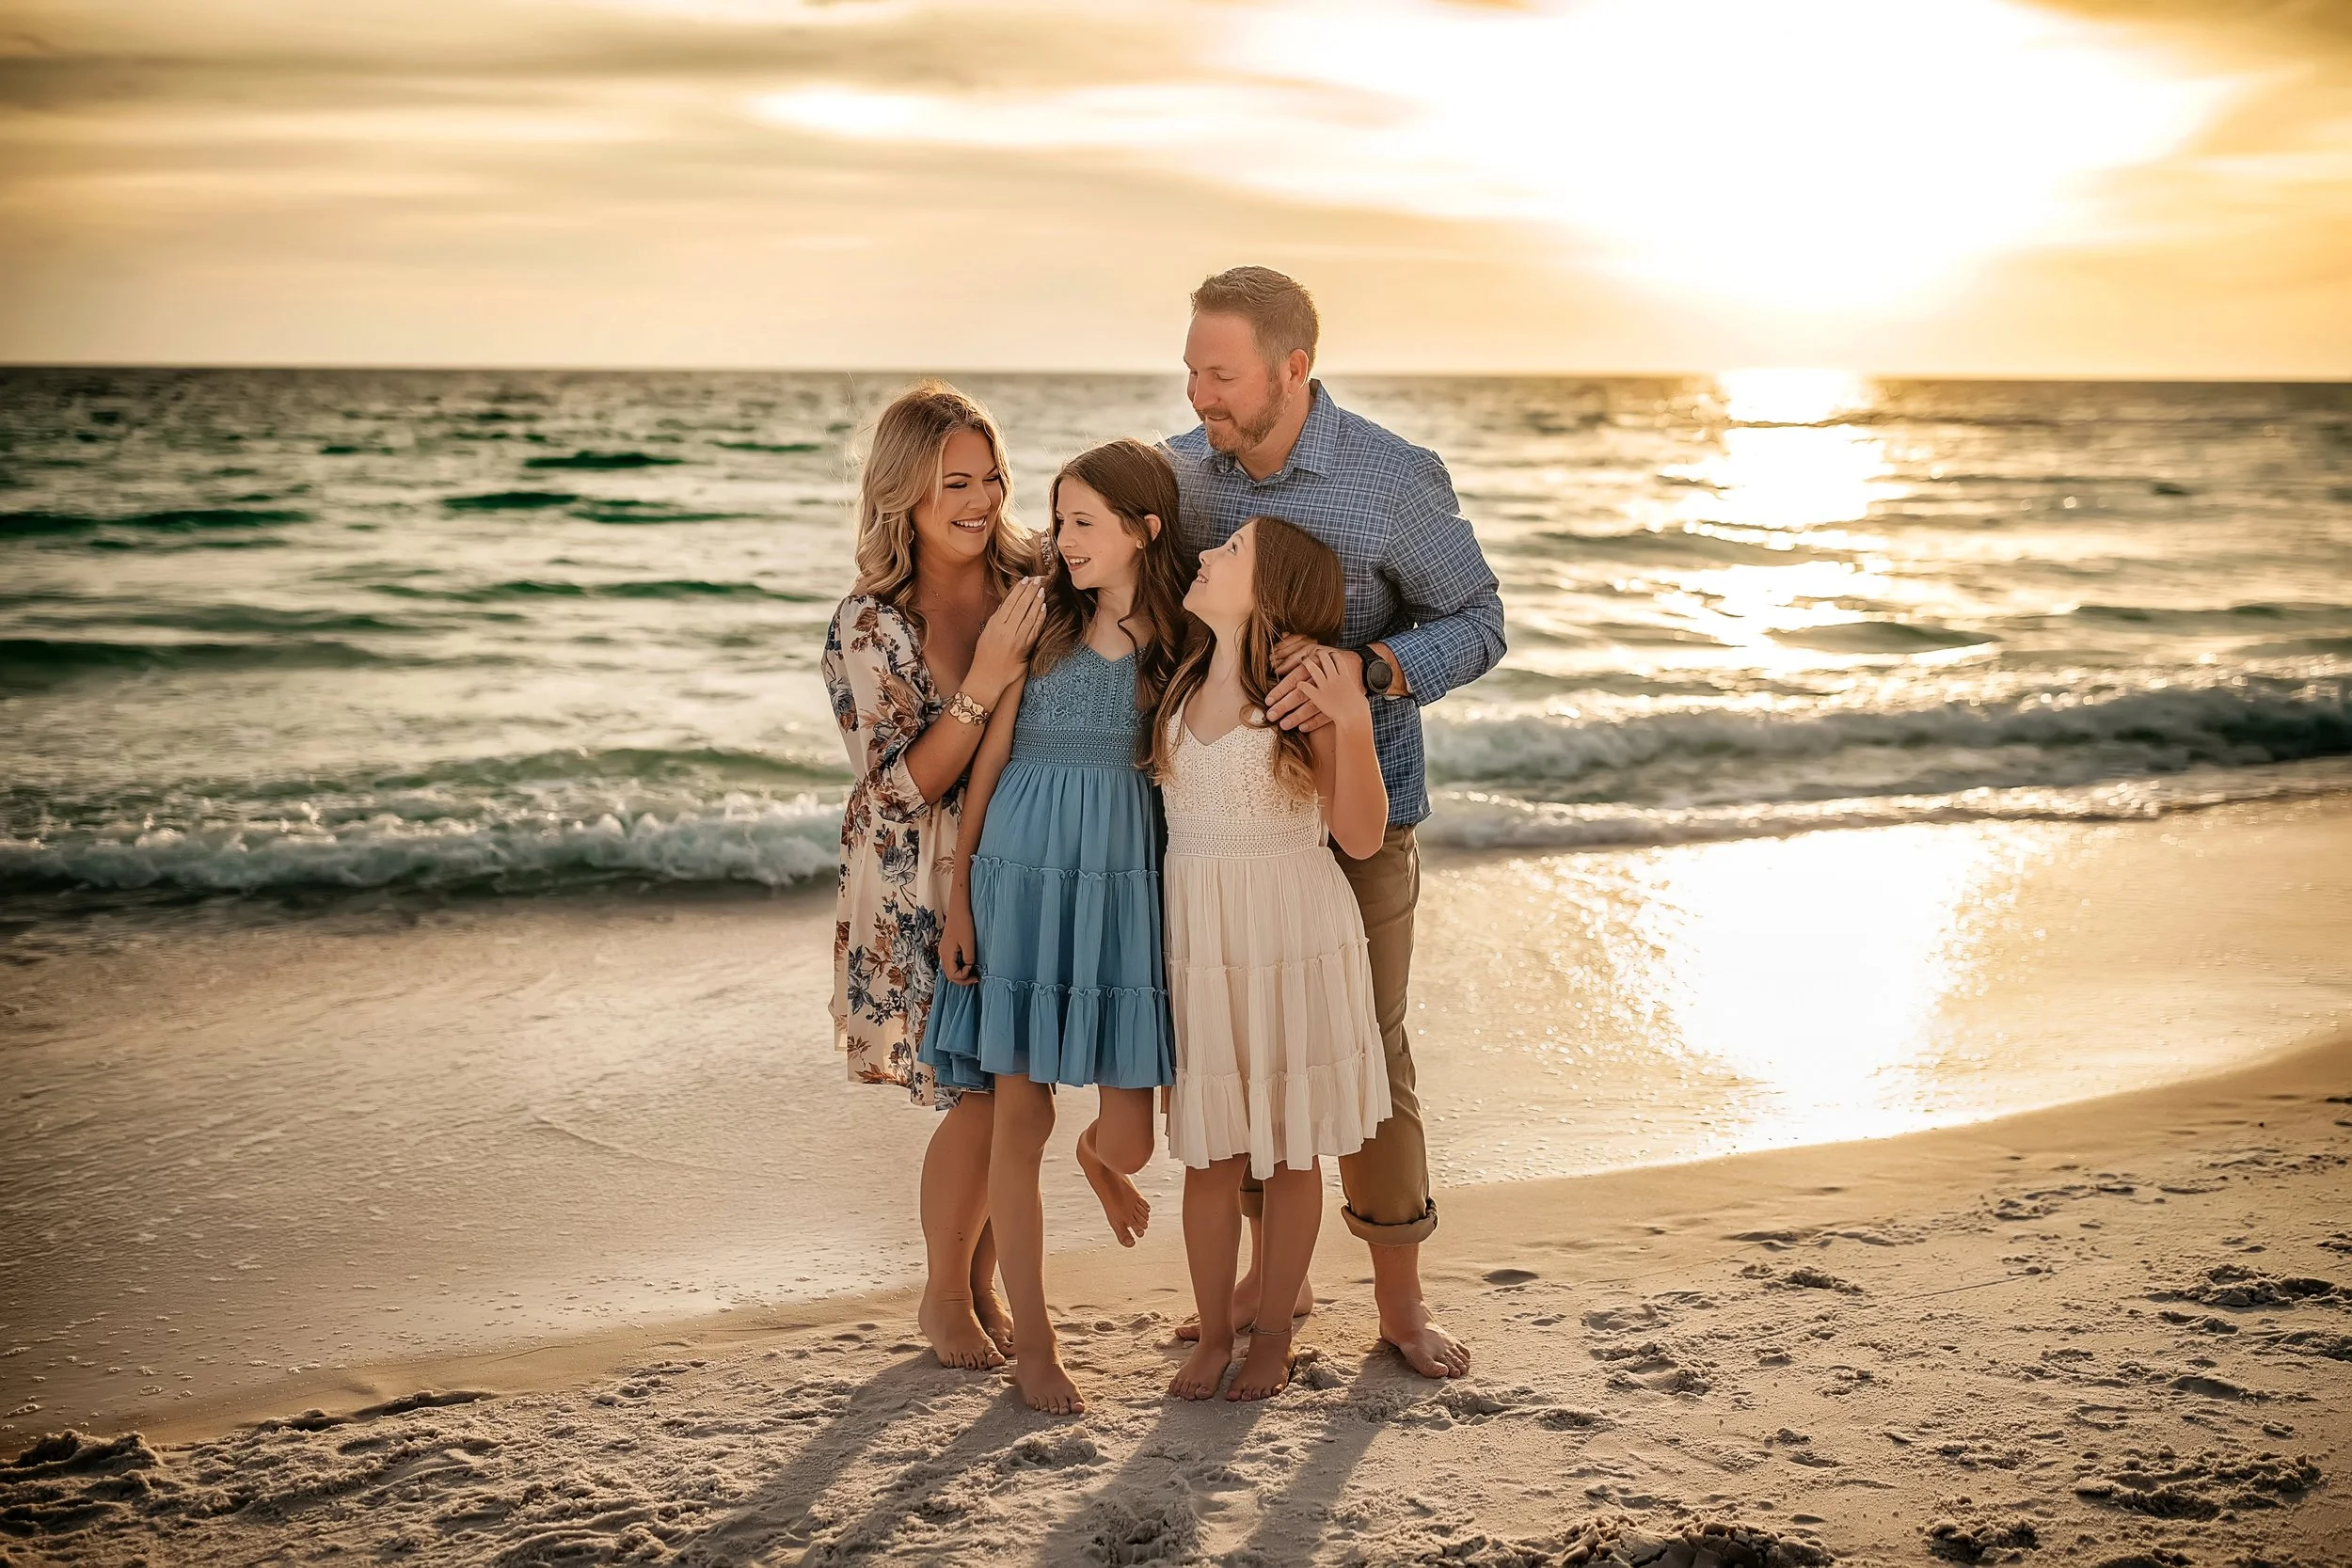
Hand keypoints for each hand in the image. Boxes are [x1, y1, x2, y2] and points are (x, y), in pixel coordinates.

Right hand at [941, 893, 978, 985]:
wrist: (958, 909)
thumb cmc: (964, 924)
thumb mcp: (969, 943)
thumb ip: (968, 958)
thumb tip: (969, 968)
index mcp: (946, 955)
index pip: (953, 975)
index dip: (965, 977)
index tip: (975, 970)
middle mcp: (942, 955)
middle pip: (950, 975)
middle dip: (963, 979)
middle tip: (976, 978)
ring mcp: (943, 951)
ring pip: (950, 970)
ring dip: (961, 974)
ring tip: (973, 972)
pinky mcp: (947, 947)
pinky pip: (951, 963)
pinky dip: (959, 967)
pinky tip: (968, 964)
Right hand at [967, 576, 1046, 702]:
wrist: (987, 679)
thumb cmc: (984, 657)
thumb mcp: (987, 634)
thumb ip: (997, 619)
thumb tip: (1007, 604)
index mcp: (994, 626)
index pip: (1009, 603)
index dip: (1018, 590)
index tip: (1026, 579)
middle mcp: (1005, 631)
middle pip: (1020, 606)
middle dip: (1030, 591)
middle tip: (1039, 579)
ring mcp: (1016, 640)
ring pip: (1028, 616)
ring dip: (1036, 601)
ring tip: (1042, 589)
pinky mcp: (1024, 649)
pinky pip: (1034, 631)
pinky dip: (1040, 618)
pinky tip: (1044, 608)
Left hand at [1264, 642, 1359, 732]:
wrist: (1360, 665)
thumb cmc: (1329, 657)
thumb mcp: (1311, 649)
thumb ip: (1291, 657)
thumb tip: (1275, 667)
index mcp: (1315, 664)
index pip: (1294, 678)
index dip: (1280, 690)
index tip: (1268, 700)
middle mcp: (1323, 678)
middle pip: (1301, 694)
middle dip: (1285, 706)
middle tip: (1271, 715)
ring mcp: (1333, 692)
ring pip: (1312, 706)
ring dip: (1297, 716)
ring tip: (1284, 724)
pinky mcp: (1341, 702)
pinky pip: (1327, 714)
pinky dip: (1314, 722)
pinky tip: (1303, 727)